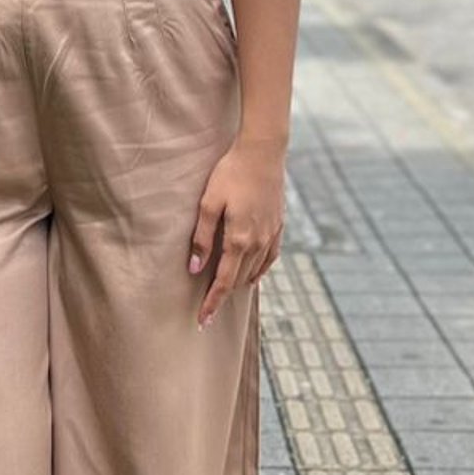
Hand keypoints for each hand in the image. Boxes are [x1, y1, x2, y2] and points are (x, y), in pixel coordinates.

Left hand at [188, 137, 285, 329]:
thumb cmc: (230, 173)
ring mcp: (271, 234)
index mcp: (239, 240)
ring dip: (240, 283)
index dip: (212, 303)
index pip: (224, 282)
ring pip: (255, 270)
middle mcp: (257, 242)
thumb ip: (202, 237)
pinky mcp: (278, 225)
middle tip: (208, 310)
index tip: (202, 322)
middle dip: (223, 296)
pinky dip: (260, 270)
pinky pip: (270, 257)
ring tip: (226, 293)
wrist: (263, 152)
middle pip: (239, 280)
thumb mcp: (209, 203)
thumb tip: (195, 268)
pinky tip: (253, 274)